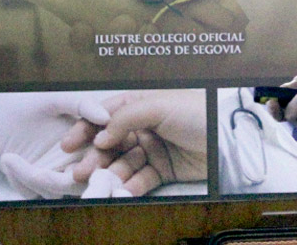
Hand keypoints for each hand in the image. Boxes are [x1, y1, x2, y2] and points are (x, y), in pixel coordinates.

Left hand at [0, 91, 111, 198]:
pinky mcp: (36, 184)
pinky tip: (9, 159)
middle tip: (37, 173)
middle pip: (81, 184)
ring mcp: (58, 173)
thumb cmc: (27, 102)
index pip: (101, 160)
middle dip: (57, 182)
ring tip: (10, 158)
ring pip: (55, 192)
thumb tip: (105, 117)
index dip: (90, 166)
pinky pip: (34, 193)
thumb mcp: (55, 99)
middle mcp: (78, 159)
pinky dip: (19, 180)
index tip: (69, 164)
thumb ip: (82, 105)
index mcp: (90, 139)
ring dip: (32, 181)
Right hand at [62, 89, 206, 195]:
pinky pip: (140, 179)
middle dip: (94, 157)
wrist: (227, 138)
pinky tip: (119, 190)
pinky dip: (129, 185)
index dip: (87, 128)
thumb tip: (100, 136)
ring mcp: (154, 149)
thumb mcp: (160, 106)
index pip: (107, 115)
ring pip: (123, 163)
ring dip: (108, 173)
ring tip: (96, 183)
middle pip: (111, 143)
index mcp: (143, 104)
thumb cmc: (197, 112)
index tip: (69, 144)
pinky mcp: (164, 170)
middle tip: (79, 171)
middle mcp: (146, 127)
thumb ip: (126, 118)